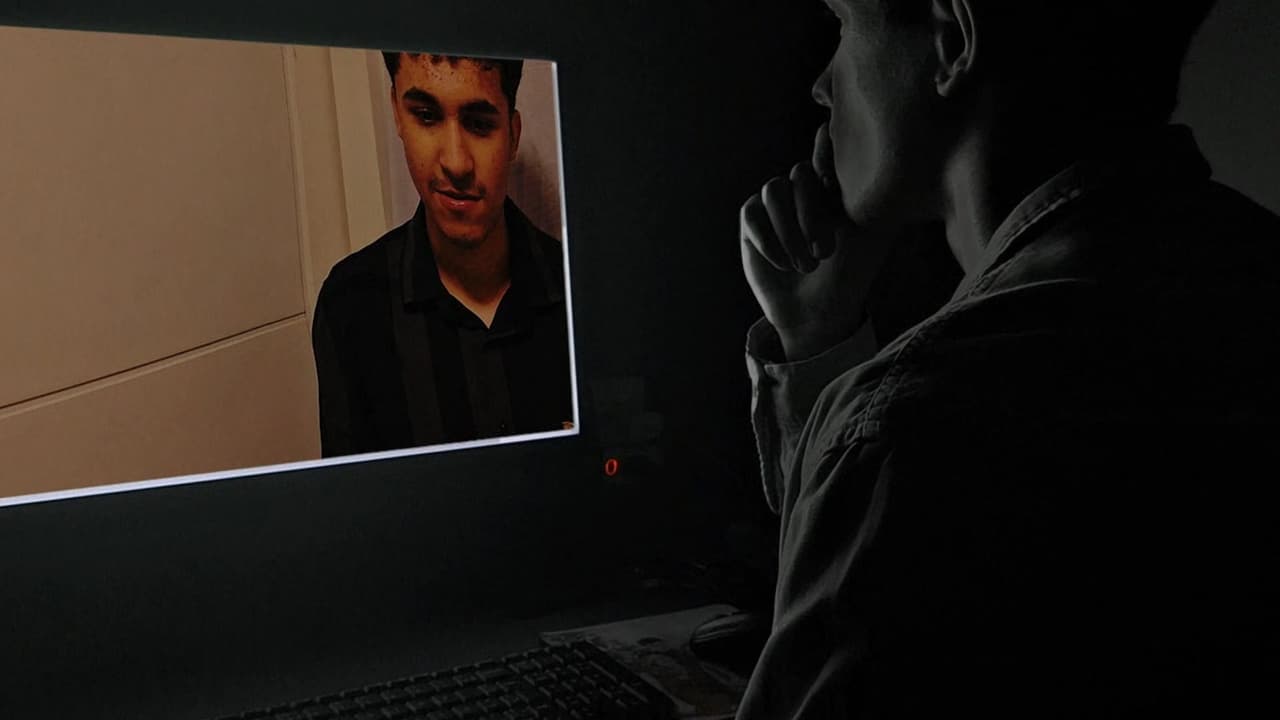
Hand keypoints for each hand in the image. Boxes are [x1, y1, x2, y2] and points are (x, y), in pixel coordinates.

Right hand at [740, 124, 893, 360]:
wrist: (820, 311)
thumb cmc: (851, 271)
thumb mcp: (861, 224)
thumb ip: (847, 182)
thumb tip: (824, 127)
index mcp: (832, 187)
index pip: (823, 158)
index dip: (825, 170)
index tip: (833, 193)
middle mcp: (802, 191)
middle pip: (798, 174)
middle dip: (810, 214)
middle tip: (824, 252)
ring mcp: (776, 206)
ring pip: (773, 191)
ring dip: (789, 231)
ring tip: (805, 263)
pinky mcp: (752, 225)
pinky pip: (752, 215)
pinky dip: (768, 241)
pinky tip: (784, 264)